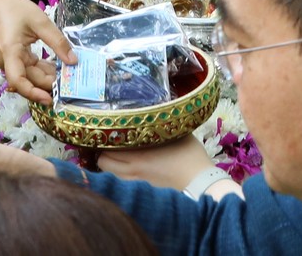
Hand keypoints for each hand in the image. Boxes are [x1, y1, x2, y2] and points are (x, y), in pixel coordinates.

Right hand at [0, 0, 71, 104]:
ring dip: (48, 77)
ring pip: (31, 77)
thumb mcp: (40, 22)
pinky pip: (30, 70)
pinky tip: (58, 67)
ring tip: (68, 74)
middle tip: (72, 82)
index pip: (19, 81)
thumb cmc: (15, 10)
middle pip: (29, 80)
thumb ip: (57, 42)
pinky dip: (43, 70)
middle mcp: (8, 63)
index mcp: (11, 53)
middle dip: (49, 83)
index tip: (50, 99)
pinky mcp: (15, 61)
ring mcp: (11, 64)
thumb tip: (73, 61)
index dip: (34, 93)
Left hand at [97, 134, 217, 188]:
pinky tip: (123, 168)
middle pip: (104, 163)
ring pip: (111, 175)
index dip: (102, 140)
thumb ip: (160, 125)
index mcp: (139, 153)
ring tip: (111, 155)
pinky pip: (122, 182)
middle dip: (102, 153)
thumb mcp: (176, 132)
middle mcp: (133, 168)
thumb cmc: (190, 153)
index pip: (108, 148)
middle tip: (105, 143)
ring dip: (108, 165)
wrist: (199, 180)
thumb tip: (153, 113)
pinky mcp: (144, 189)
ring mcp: (137, 181)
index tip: (102, 131)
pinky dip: (118, 175)